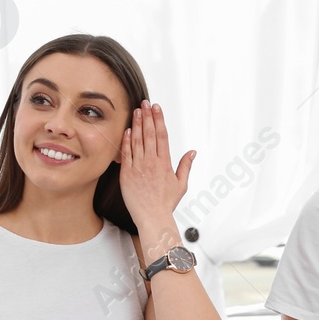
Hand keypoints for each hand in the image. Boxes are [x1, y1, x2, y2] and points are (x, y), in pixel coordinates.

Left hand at [118, 100, 194, 235]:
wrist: (152, 217)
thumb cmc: (166, 203)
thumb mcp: (181, 184)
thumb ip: (186, 166)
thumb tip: (192, 152)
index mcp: (165, 163)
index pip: (162, 135)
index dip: (159, 119)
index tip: (156, 108)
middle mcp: (152, 162)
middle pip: (150, 134)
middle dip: (147, 116)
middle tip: (145, 103)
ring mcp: (138, 167)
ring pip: (137, 141)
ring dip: (137, 124)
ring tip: (136, 111)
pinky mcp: (127, 174)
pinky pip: (126, 154)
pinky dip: (126, 141)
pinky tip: (127, 130)